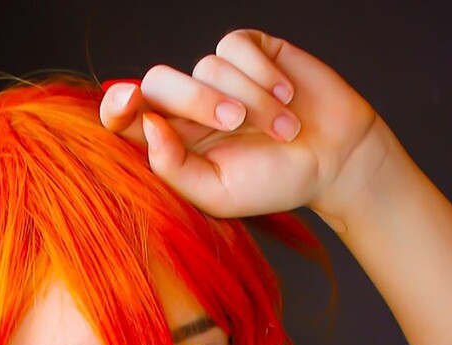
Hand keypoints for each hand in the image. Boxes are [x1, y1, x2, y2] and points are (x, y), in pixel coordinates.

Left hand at [99, 31, 387, 229]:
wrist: (333, 159)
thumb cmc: (273, 183)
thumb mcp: (217, 193)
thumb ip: (173, 167)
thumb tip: (146, 124)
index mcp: (172, 143)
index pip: (126, 117)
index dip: (118, 104)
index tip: (130, 100)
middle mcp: (188, 106)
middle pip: (160, 81)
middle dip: (197, 100)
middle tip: (236, 124)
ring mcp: (218, 76)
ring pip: (207, 66)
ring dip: (249, 98)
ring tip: (283, 129)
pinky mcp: (249, 52)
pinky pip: (236, 46)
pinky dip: (261, 72)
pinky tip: (286, 96)